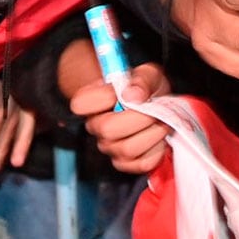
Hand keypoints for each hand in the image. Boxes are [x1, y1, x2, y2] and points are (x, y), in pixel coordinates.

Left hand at [0, 79, 36, 174]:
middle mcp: (10, 80)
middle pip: (10, 119)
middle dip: (0, 147)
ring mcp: (20, 82)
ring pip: (24, 117)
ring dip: (18, 143)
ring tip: (15, 164)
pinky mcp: (25, 84)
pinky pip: (31, 111)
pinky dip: (29, 132)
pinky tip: (23, 153)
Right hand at [69, 59, 171, 174]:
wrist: (157, 105)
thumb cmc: (147, 88)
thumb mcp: (148, 74)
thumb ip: (142, 80)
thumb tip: (133, 96)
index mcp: (91, 101)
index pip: (79, 104)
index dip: (104, 98)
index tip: (124, 92)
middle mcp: (95, 127)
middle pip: (108, 130)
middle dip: (139, 118)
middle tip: (154, 108)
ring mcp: (109, 148)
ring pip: (127, 149)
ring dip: (152, 133)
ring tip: (160, 120)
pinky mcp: (125, 163)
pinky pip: (143, 163)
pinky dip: (157, 148)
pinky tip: (157, 135)